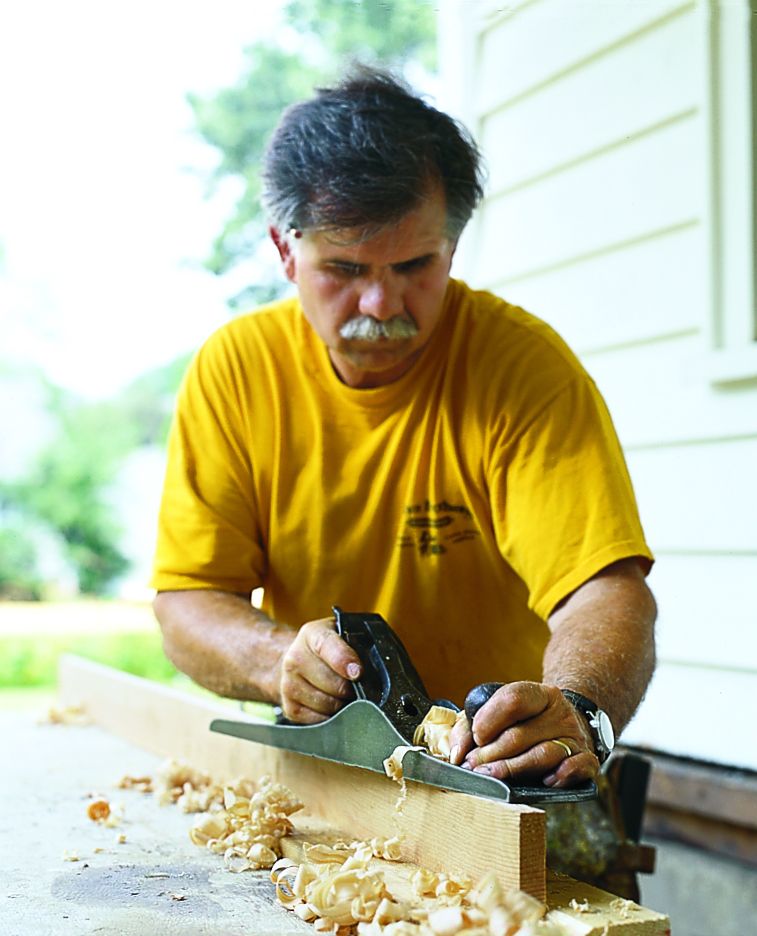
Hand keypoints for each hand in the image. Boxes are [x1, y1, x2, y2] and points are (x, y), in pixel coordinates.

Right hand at [278, 617, 362, 723]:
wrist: (298, 660)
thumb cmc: (328, 649)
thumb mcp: (341, 634)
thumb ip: (358, 644)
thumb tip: (378, 666)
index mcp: (312, 634)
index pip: (327, 646)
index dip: (344, 660)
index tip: (358, 673)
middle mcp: (295, 657)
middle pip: (333, 683)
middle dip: (351, 688)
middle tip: (357, 686)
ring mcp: (288, 684)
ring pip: (327, 704)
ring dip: (342, 704)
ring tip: (345, 695)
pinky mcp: (289, 707)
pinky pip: (319, 720)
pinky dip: (332, 716)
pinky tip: (333, 704)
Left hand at [448, 681, 598, 787]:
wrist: (566, 722)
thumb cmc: (525, 721)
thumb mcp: (497, 712)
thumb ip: (469, 728)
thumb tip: (456, 755)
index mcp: (538, 694)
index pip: (514, 699)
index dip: (489, 719)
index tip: (475, 737)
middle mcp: (559, 712)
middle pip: (521, 734)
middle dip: (491, 754)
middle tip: (474, 766)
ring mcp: (574, 735)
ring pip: (544, 754)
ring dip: (514, 769)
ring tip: (493, 776)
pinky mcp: (587, 758)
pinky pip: (579, 766)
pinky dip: (563, 775)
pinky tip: (546, 781)